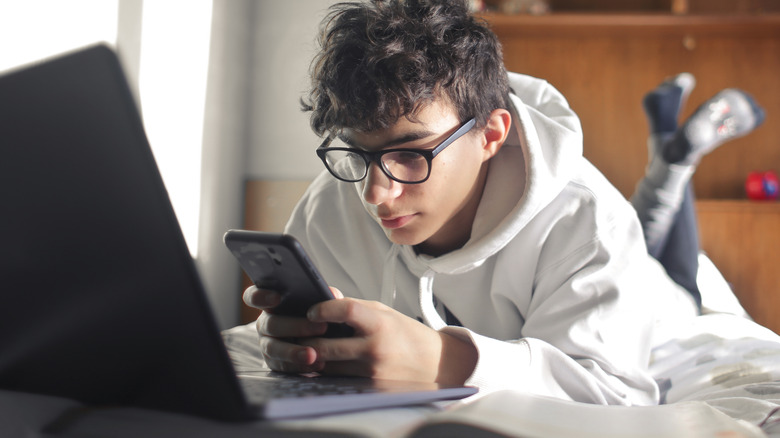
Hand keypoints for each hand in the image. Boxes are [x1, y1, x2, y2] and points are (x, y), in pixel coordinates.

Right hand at [242, 285, 328, 373]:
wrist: (320, 340)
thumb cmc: (315, 315)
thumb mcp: (319, 303)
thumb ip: (322, 296)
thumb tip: (332, 294)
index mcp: (271, 304)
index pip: (254, 297)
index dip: (261, 296)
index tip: (277, 297)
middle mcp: (265, 323)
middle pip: (271, 324)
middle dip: (295, 326)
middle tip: (320, 327)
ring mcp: (267, 344)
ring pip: (273, 348)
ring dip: (293, 352)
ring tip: (313, 354)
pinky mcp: (274, 363)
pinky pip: (282, 366)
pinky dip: (299, 366)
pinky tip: (316, 364)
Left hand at [300, 293, 476, 384]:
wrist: (436, 365)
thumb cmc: (406, 334)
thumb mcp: (384, 313)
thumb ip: (354, 305)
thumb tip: (327, 293)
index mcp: (380, 324)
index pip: (345, 310)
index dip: (324, 309)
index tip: (313, 312)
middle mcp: (375, 349)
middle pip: (326, 346)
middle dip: (307, 340)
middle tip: (298, 334)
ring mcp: (371, 372)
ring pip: (328, 366)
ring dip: (314, 358)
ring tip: (308, 347)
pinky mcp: (369, 389)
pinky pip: (338, 380)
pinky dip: (328, 371)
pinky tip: (325, 363)